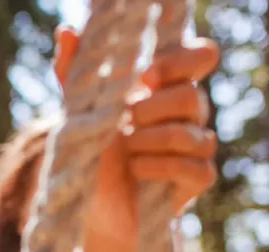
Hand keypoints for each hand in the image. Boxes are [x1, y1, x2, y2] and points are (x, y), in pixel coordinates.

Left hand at [51, 26, 220, 239]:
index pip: (202, 55)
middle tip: (125, 121)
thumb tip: (67, 31)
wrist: (92, 203)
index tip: (144, 76)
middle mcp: (191, 111)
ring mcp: (199, 143)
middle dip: (150, 110)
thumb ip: (75, 71)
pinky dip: (155, 168)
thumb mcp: (78, 109)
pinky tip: (137, 171)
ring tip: (127, 149)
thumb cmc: (92, 149)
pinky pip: (192, 167)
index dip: (180, 60)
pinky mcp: (200, 177)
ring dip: (147, 142)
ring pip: (190, 134)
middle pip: (193, 96)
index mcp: (168, 85)